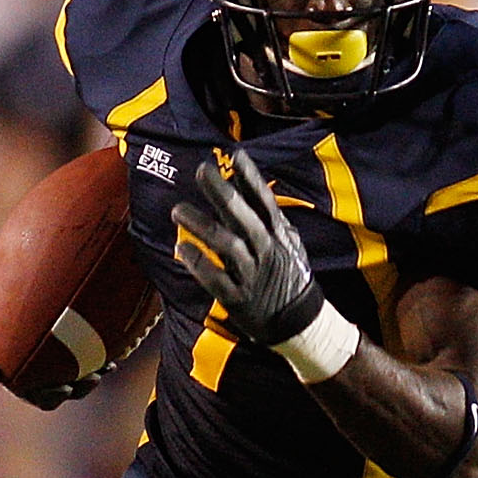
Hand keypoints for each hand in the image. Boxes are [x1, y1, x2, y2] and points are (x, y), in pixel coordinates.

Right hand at [0, 246, 101, 410]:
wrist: (11, 318)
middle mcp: (12, 377)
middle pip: (29, 393)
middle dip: (46, 394)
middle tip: (62, 387)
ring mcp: (36, 381)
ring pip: (57, 393)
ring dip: (76, 389)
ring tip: (94, 377)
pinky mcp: (58, 377)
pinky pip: (76, 381)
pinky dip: (92, 375)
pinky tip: (111, 364)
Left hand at [171, 151, 323, 346]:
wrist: (299, 322)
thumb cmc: (289, 275)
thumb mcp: (288, 241)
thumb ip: (267, 214)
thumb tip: (245, 181)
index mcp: (278, 235)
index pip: (265, 201)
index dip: (251, 178)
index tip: (236, 155)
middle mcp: (265, 251)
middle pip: (243, 217)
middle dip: (222, 193)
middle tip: (202, 171)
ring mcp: (251, 274)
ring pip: (226, 245)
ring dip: (201, 225)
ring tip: (178, 210)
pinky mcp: (238, 298)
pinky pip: (215, 279)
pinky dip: (198, 263)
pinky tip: (180, 247)